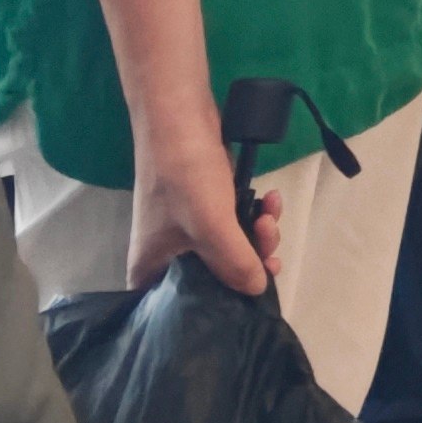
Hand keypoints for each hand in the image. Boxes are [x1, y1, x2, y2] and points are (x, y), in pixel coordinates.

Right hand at [129, 138, 275, 297]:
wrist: (180, 117)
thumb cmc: (185, 177)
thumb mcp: (213, 225)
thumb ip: (236, 262)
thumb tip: (257, 290)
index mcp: (150, 270)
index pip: (183, 305)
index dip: (219, 303)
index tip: (252, 292)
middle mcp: (166, 255)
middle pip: (215, 275)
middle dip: (251, 258)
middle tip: (269, 240)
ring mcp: (186, 228)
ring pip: (231, 246)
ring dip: (259, 231)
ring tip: (271, 212)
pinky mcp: (204, 205)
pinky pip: (234, 221)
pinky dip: (255, 213)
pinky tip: (272, 197)